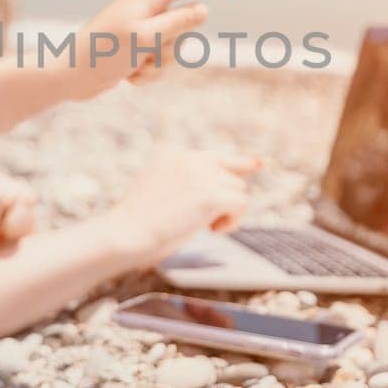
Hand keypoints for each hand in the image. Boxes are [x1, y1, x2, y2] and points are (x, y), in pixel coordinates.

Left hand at [67, 0, 244, 98]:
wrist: (70, 78)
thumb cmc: (102, 53)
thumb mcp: (145, 37)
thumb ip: (178, 23)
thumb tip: (204, 8)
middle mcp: (146, 8)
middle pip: (186, 23)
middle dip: (173, 46)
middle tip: (144, 53)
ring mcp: (142, 29)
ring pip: (174, 48)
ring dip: (159, 66)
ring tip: (133, 69)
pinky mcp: (137, 50)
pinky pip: (160, 63)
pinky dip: (148, 75)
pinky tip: (127, 78)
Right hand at [106, 151, 260, 266]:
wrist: (127, 231)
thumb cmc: (137, 223)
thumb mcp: (157, 191)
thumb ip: (183, 184)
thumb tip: (216, 194)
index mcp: (175, 157)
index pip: (217, 156)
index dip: (241, 162)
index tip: (260, 164)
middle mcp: (191, 160)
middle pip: (232, 176)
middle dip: (225, 201)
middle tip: (207, 222)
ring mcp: (201, 175)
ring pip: (239, 191)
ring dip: (227, 213)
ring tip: (203, 227)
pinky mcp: (211, 195)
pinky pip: (241, 205)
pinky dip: (232, 221)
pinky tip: (212, 230)